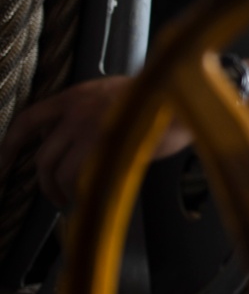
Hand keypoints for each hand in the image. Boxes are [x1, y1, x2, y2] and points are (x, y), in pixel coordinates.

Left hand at [0, 78, 191, 211]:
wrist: (185, 99)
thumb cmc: (157, 102)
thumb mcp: (112, 95)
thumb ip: (85, 113)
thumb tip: (67, 139)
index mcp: (75, 95)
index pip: (28, 119)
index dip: (10, 144)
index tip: (4, 162)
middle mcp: (76, 111)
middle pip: (43, 157)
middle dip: (45, 183)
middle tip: (56, 196)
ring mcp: (90, 130)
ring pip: (60, 172)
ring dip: (64, 191)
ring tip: (76, 198)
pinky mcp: (106, 148)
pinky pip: (83, 179)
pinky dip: (84, 192)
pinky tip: (94, 193)